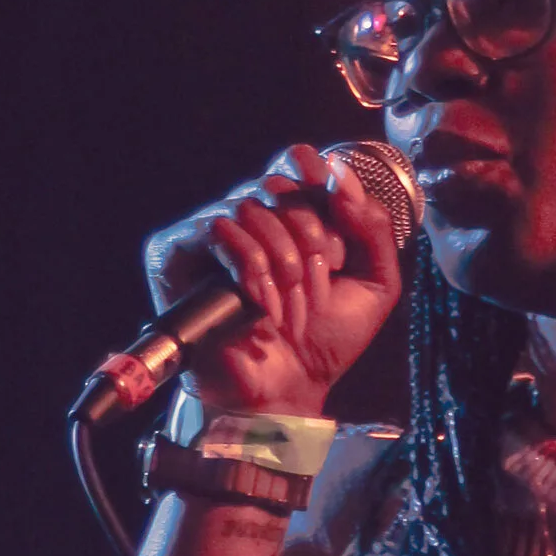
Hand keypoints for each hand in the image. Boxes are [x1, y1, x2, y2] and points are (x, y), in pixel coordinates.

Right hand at [142, 142, 407, 414]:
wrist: (287, 391)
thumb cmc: (325, 342)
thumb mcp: (376, 283)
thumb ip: (373, 226)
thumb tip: (339, 172)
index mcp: (292, 218)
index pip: (294, 164)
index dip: (311, 169)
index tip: (331, 194)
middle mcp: (249, 219)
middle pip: (279, 185)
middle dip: (311, 233)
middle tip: (321, 278)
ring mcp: (212, 236)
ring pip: (251, 207)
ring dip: (284, 260)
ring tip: (294, 305)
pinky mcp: (179, 255)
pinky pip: (219, 230)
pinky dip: (251, 268)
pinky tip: (263, 305)